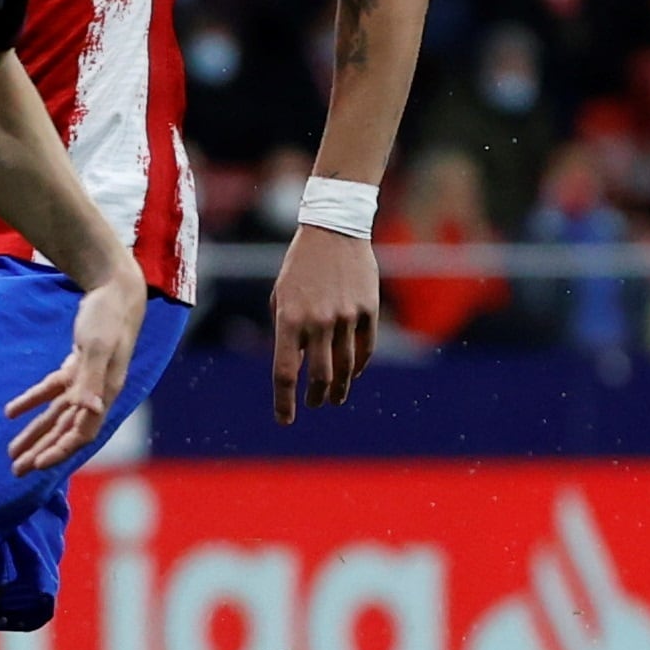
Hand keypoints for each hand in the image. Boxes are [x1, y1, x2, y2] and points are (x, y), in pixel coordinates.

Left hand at [3, 273, 142, 475]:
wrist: (117, 290)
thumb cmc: (109, 317)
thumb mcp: (98, 346)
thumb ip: (92, 378)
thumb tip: (90, 409)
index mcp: (104, 393)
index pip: (81, 433)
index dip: (60, 450)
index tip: (37, 465)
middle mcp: (96, 393)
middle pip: (65, 431)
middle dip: (42, 451)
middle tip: (17, 470)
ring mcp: (87, 380)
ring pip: (56, 415)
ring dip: (35, 433)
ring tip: (12, 452)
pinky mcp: (78, 366)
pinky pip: (52, 390)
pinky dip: (32, 401)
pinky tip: (11, 412)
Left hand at [269, 221, 379, 423]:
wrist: (334, 229)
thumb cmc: (300, 266)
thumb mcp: (282, 296)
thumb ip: (286, 332)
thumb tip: (294, 367)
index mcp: (289, 318)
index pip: (285, 372)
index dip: (284, 402)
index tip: (285, 420)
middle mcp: (318, 321)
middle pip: (318, 376)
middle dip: (315, 397)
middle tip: (314, 404)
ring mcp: (346, 316)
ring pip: (344, 367)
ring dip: (338, 388)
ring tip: (334, 397)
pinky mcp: (368, 309)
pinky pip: (365, 348)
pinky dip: (358, 366)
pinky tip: (352, 374)